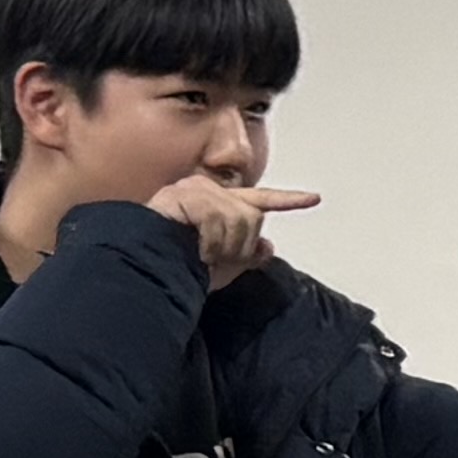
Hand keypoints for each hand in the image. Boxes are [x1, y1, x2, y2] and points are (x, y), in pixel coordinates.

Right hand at [147, 173, 319, 285]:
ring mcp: (195, 190)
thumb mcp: (220, 267)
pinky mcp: (185, 194)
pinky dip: (211, 243)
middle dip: (239, 245)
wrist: (142, 268)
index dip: (289, 201)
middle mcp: (208, 191)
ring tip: (201, 256)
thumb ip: (246, 255)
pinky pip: (218, 220)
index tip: (315, 198)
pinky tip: (195, 251)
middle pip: (252, 216)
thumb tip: (267, 245)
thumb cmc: (177, 267)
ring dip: (225, 247)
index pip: (260, 201)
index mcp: (218, 205)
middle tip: (213, 259)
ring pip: (240, 219)